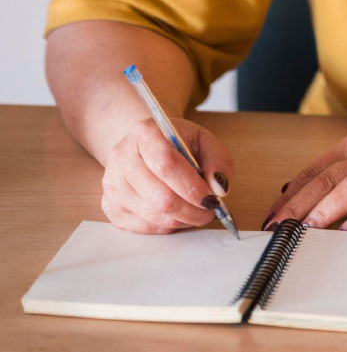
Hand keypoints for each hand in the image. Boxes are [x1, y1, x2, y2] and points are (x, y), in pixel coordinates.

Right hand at [101, 118, 233, 233]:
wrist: (144, 145)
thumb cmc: (178, 144)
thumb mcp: (204, 140)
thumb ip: (218, 161)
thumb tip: (219, 189)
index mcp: (146, 134)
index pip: (166, 165)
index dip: (192, 187)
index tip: (212, 199)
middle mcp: (122, 158)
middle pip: (160, 197)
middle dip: (192, 210)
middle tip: (210, 210)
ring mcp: (113, 184)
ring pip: (154, 216)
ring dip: (183, 219)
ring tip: (196, 210)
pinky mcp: (110, 206)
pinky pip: (144, 228)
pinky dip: (167, 226)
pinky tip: (177, 213)